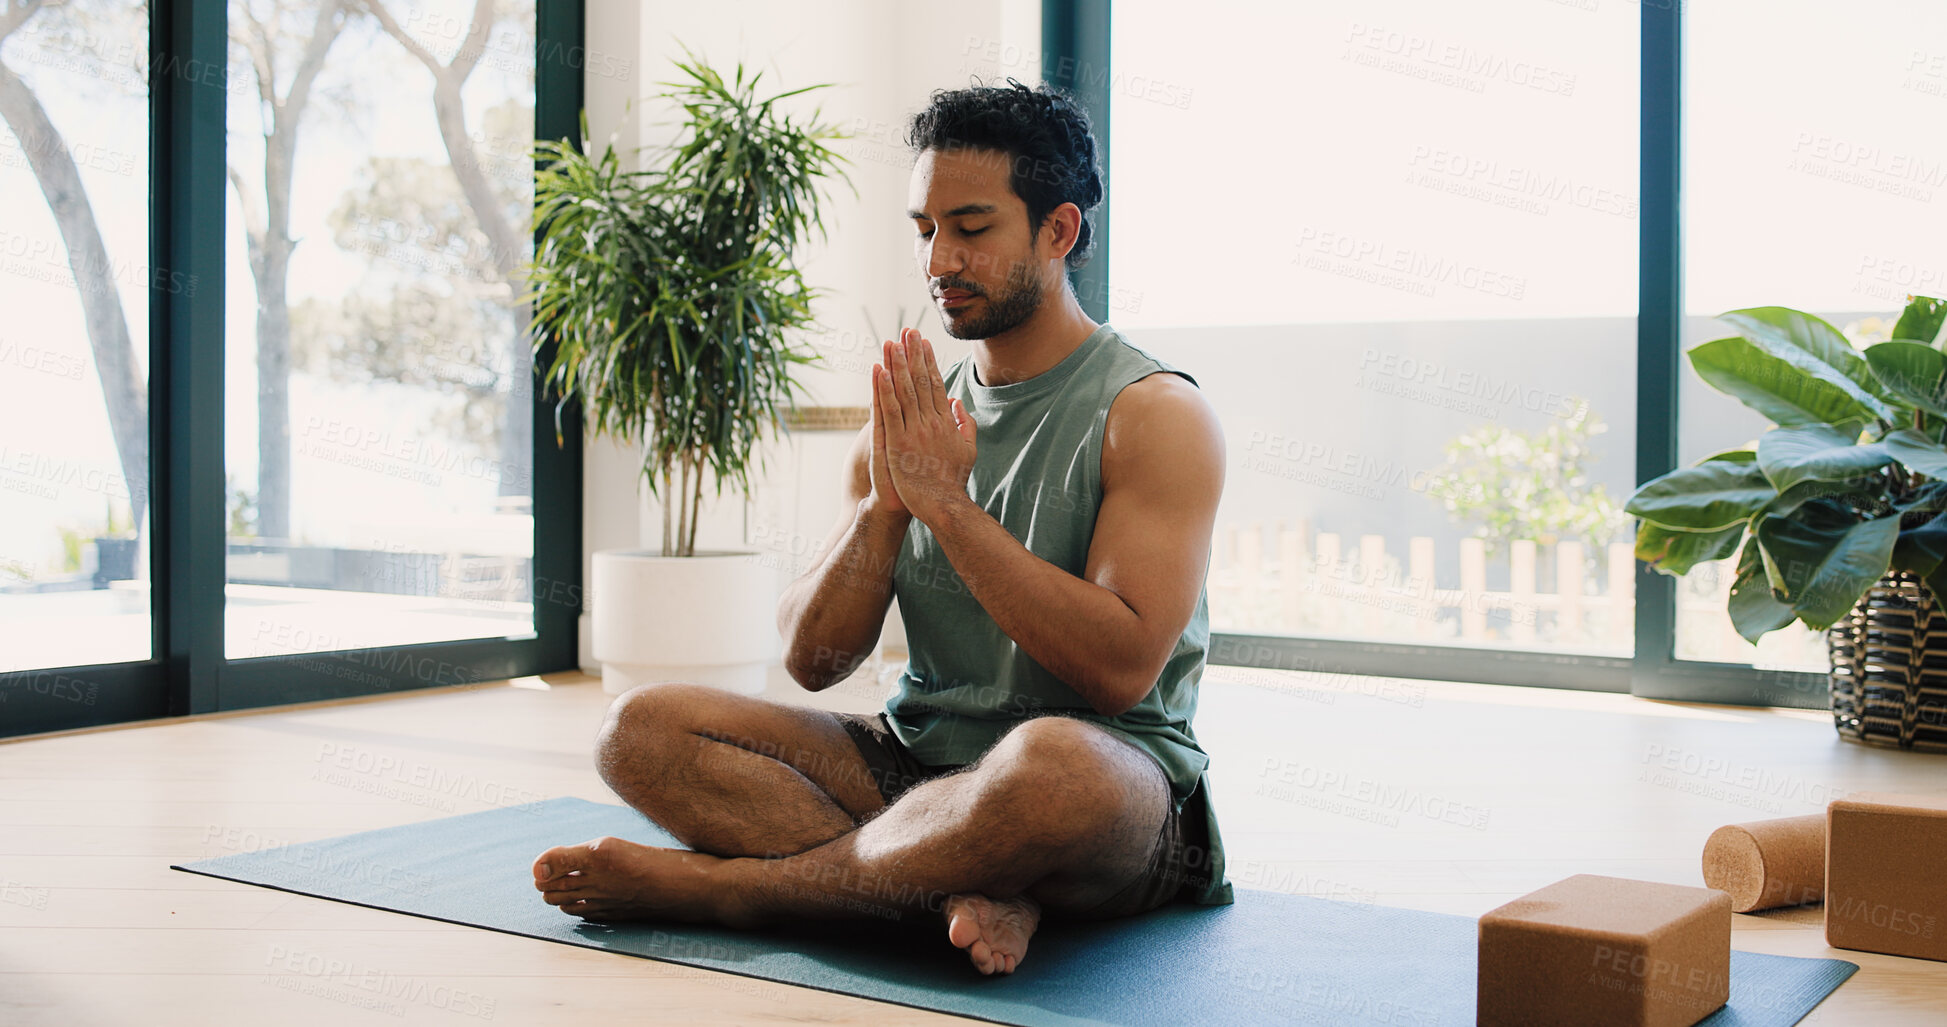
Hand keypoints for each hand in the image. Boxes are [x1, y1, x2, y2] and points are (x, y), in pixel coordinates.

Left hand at [874, 328, 976, 526]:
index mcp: (946, 422)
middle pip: (921, 381)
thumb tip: (958, 403)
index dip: (928, 362)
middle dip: (913, 354)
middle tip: (908, 331)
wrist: (943, 506)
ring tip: (891, 342)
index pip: (936, 385)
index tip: (923, 343)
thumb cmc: (953, 482)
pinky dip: (883, 389)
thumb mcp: (968, 450)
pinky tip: (878, 371)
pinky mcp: (898, 443)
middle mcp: (931, 422)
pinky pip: (889, 411)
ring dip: (897, 364)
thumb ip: (965, 425)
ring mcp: (914, 431)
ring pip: (904, 391)